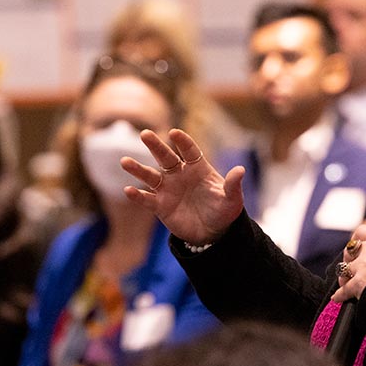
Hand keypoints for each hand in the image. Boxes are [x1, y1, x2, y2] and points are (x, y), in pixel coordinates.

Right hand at [121, 128, 244, 244]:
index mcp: (197, 168)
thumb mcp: (232, 199)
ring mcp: (168, 190)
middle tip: (145, 133)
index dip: (182, 142)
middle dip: (155, 146)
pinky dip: (138, 196)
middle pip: (165, 157)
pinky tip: (128, 190)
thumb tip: (241, 170)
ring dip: (138, 169)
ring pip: (150, 176)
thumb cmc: (223, 211)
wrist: (212, 233)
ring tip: (125, 161)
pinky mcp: (160, 206)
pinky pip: (147, 199)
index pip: (189, 151)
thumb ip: (233, 185)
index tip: (175, 133)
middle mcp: (179, 175)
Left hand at [330, 224, 365, 302]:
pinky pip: (344, 289)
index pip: (362, 231)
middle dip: (349, 258)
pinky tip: (338, 297)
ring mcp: (363, 266)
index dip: (356, 238)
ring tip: (346, 282)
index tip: (355, 242)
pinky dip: (340, 294)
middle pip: (350, 250)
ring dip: (344, 276)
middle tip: (352, 266)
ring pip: (344, 268)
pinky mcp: (358, 283)